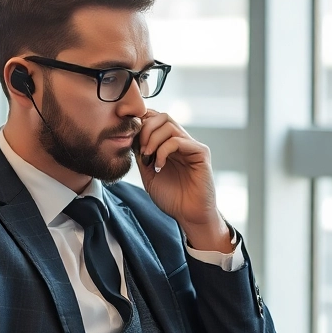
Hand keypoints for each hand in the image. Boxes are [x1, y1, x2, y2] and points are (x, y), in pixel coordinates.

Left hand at [135, 109, 231, 251]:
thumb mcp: (148, 173)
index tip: (132, 141)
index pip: (156, 119)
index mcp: (169, 144)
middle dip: (145, 129)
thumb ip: (142, 154)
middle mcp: (181, 141)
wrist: (188, 215)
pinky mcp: (200, 153)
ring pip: (169, 124)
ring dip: (152, 139)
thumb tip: (131, 136)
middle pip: (162, 116)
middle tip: (140, 149)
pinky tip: (159, 166)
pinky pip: (178, 140)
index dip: (142, 123)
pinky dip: (163, 151)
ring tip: (148, 158)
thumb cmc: (171, 198)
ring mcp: (191, 146)